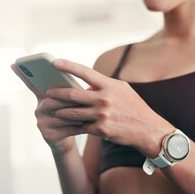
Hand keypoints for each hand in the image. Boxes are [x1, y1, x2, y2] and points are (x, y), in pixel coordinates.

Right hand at [11, 63, 84, 154]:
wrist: (66, 140)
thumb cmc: (71, 117)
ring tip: (89, 111)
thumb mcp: (69, 103)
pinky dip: (77, 126)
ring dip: (76, 113)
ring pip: (60, 115)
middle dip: (68, 99)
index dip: (23, 75)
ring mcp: (41, 123)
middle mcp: (38, 109)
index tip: (14, 64)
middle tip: (83, 97)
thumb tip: (77, 84)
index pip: (32, 84)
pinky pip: (65, 129)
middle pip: (52, 100)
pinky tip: (87, 124)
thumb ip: (68, 92)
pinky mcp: (48, 135)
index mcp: (43, 97)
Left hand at [47, 59, 174, 156]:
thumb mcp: (122, 90)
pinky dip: (71, 126)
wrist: (147, 130)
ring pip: (72, 112)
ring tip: (51, 109)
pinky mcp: (100, 130)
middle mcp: (104, 99)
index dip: (68, 66)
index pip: (84, 72)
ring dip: (59, 111)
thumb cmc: (133, 107)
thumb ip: (104, 85)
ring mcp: (102, 115)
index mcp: (109, 85)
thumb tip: (85, 83)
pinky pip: (80, 126)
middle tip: (47, 92)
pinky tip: (63, 125)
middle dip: (57, 93)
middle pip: (73, 94)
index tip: (54, 62)